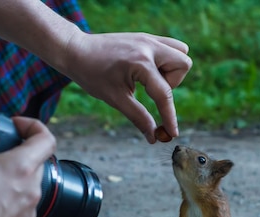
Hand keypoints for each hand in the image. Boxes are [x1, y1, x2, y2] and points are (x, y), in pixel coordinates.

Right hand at [0, 99, 55, 216]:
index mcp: (21, 168)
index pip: (47, 138)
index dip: (34, 125)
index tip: (15, 125)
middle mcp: (32, 190)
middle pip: (37, 162)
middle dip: (18, 152)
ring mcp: (28, 213)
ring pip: (29, 187)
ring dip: (13, 179)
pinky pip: (21, 209)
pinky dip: (8, 201)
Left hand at [63, 32, 191, 143]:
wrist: (76, 50)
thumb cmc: (92, 74)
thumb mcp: (115, 99)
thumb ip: (138, 117)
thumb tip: (153, 137)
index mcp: (141, 63)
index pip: (164, 94)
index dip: (170, 117)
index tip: (172, 133)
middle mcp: (149, 47)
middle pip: (183, 64)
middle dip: (173, 83)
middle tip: (152, 91)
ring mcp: (148, 39)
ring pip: (181, 51)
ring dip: (172, 69)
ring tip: (151, 79)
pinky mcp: (146, 37)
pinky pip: (170, 46)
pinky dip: (166, 60)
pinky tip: (148, 71)